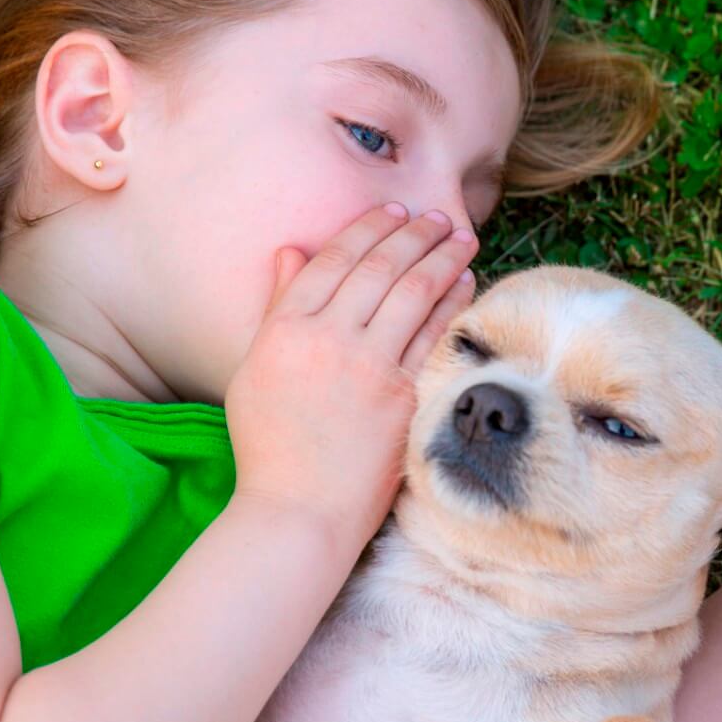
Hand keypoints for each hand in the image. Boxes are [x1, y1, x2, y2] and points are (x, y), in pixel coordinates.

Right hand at [224, 202, 479, 550]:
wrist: (299, 509)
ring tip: (461, 237)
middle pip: (379, 267)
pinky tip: (465, 283)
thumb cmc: (270, 445)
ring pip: (413, 292)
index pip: (333, 260)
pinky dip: (453, 302)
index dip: (367, 229)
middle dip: (414, 233)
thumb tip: (293, 250)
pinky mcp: (403, 395)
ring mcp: (368, 367)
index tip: (392, 211)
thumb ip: (277, 306)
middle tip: (437, 217)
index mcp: (285, 329)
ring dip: (441, 257)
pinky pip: (434, 335)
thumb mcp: (255, 369)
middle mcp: (327, 339)